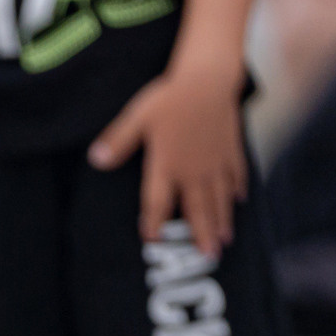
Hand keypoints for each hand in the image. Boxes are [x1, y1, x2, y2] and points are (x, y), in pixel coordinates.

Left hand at [87, 62, 247, 256]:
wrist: (209, 77)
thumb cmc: (169, 97)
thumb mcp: (137, 117)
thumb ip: (118, 141)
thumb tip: (95, 160)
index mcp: (168, 165)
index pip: (158, 202)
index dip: (155, 222)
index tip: (153, 240)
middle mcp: (193, 170)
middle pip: (197, 209)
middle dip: (201, 234)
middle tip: (208, 258)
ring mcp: (215, 161)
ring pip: (219, 198)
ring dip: (222, 220)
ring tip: (224, 242)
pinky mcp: (232, 149)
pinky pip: (236, 174)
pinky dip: (238, 188)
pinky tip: (239, 200)